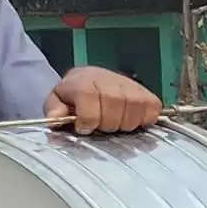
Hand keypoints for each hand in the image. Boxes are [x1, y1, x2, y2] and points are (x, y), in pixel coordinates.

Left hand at [46, 66, 164, 134]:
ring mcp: (130, 85)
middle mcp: (109, 80)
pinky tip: (132, 120)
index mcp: (84, 81)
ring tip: (115, 124)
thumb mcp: (57, 101)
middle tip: (101, 126)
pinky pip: (152, 108)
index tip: (85, 128)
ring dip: (125, 124)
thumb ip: (54, 111)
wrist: (90, 79)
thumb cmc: (74, 96)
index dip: (89, 118)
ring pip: (135, 108)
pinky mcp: (146, 93)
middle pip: (115, 106)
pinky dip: (145, 119)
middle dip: (107, 124)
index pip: (90, 97)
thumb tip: (54, 119)